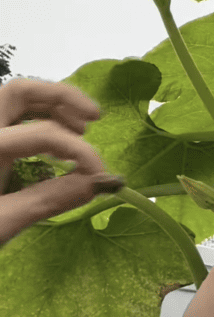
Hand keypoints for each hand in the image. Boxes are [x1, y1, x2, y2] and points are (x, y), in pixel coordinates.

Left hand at [0, 78, 122, 244]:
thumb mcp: (0, 225)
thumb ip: (49, 200)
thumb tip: (100, 184)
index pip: (43, 134)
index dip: (79, 151)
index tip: (100, 176)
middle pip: (21, 91)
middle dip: (63, 98)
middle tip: (94, 119)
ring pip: (14, 98)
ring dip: (51, 105)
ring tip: (80, 126)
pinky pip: (7, 118)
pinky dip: (36, 118)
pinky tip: (54, 139)